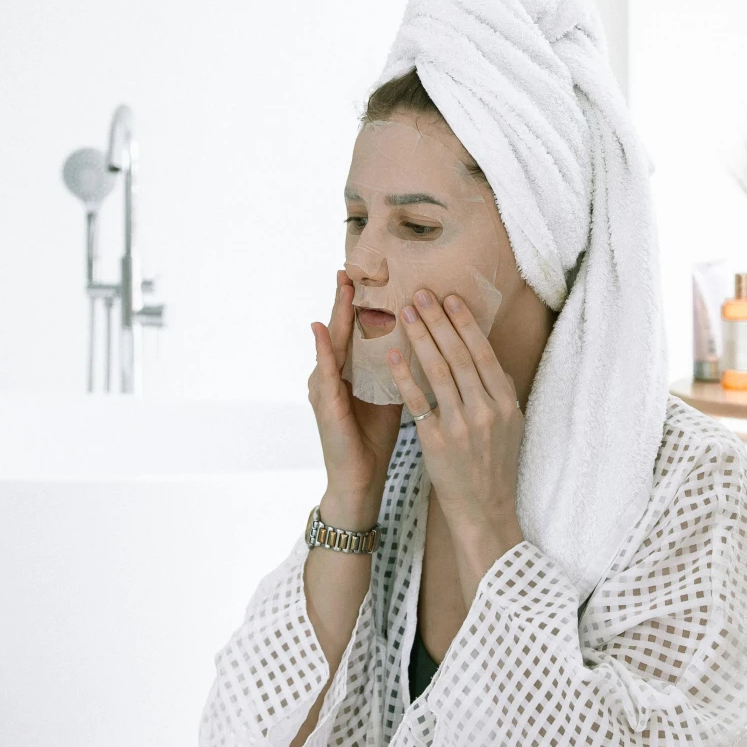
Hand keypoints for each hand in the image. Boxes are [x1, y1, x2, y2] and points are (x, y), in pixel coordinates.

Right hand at [308, 271, 401, 525]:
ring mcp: (324, 389)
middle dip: (344, 299)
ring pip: (331, 343)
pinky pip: (324, 372)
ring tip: (340, 286)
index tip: (366, 275)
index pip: (356, 331)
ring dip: (335, 314)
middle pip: (341, 330)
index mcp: (351, 373)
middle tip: (347, 267)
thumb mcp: (391, 395)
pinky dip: (323, 349)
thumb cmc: (374, 438)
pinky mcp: (324, 405)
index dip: (359, 304)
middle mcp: (333, 376)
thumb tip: (423, 341)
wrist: (360, 478)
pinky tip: (322, 328)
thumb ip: (398, 369)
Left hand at [389, 291, 524, 591]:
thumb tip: (486, 356)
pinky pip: (417, 400)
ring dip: (420, 336)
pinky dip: (404, 374)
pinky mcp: (436, 441)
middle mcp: (485, 410)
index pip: (482, 353)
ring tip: (405, 312)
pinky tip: (392, 353)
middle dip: (437, 320)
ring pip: (437, 371)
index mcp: (506, 402)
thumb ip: (498, 391)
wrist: (484, 510)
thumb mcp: (509, 425)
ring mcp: (460, 426)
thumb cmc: (494, 464)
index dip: (465, 323)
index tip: (449, 297)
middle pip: (458, 355)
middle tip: (420, 293)